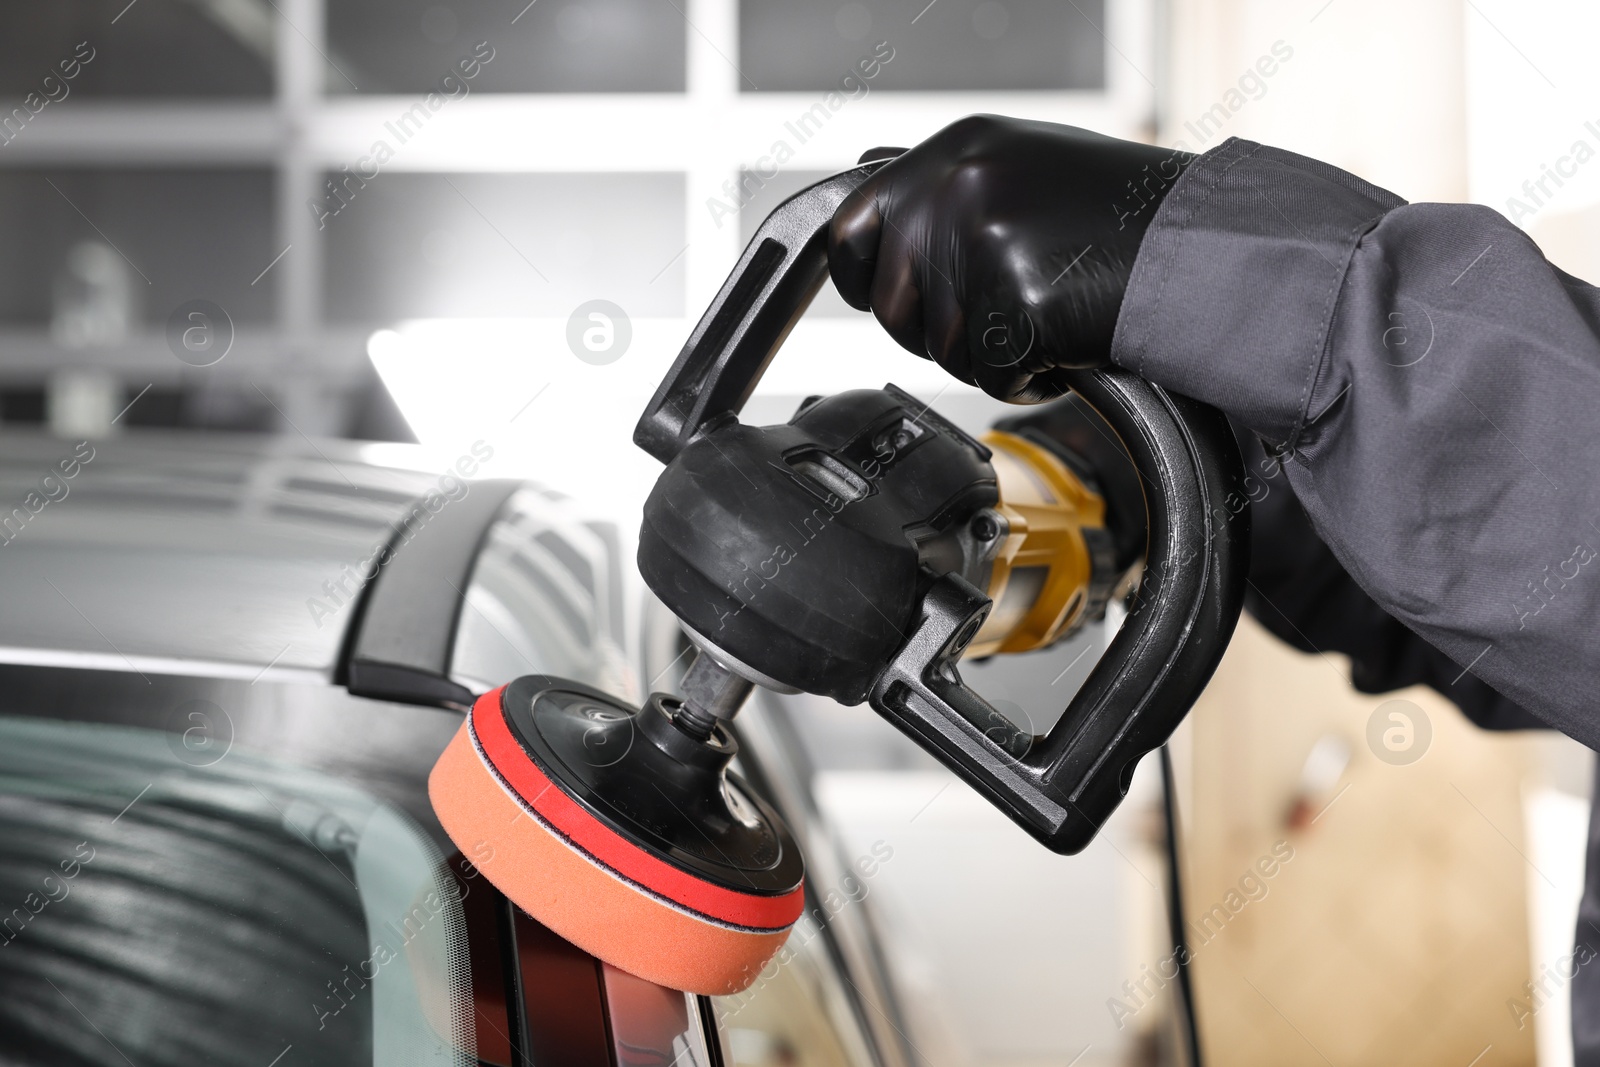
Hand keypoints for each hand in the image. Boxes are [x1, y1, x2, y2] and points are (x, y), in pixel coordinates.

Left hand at [828, 115, 1191, 400]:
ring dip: (989, 356)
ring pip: (940, 351)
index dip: (866, 279)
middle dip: (938, 329)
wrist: (1201, 248)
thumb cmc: (1120, 217)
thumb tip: (865, 186)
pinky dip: (1026, 379)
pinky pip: (989, 377)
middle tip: (1003, 309)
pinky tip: (1065, 342)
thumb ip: (941, 186)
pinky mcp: (1016, 305)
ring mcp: (985, 245)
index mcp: (953, 151)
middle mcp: (959, 189)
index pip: (849, 228)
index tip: (902, 298)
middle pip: (891, 306)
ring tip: (1048, 315)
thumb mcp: (1018, 167)